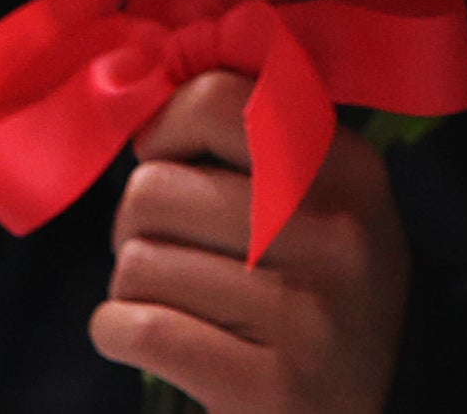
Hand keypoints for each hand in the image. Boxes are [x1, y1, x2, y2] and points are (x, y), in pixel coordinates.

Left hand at [96, 68, 408, 413]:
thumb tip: (157, 82)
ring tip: (168, 298)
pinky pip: (135, 328)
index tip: (162, 155)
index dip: (166, 124)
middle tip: (159, 246)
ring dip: (129, 286)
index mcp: (350, 169)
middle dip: (135, 223)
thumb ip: (267, 145)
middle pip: (156, 188)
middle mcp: (336, 232)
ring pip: (137, 263)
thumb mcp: (327, 212)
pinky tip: (145, 338)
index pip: (222, 100)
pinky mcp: (265, 383)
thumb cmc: (316, 305)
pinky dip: (116, 332)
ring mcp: (305, 311)